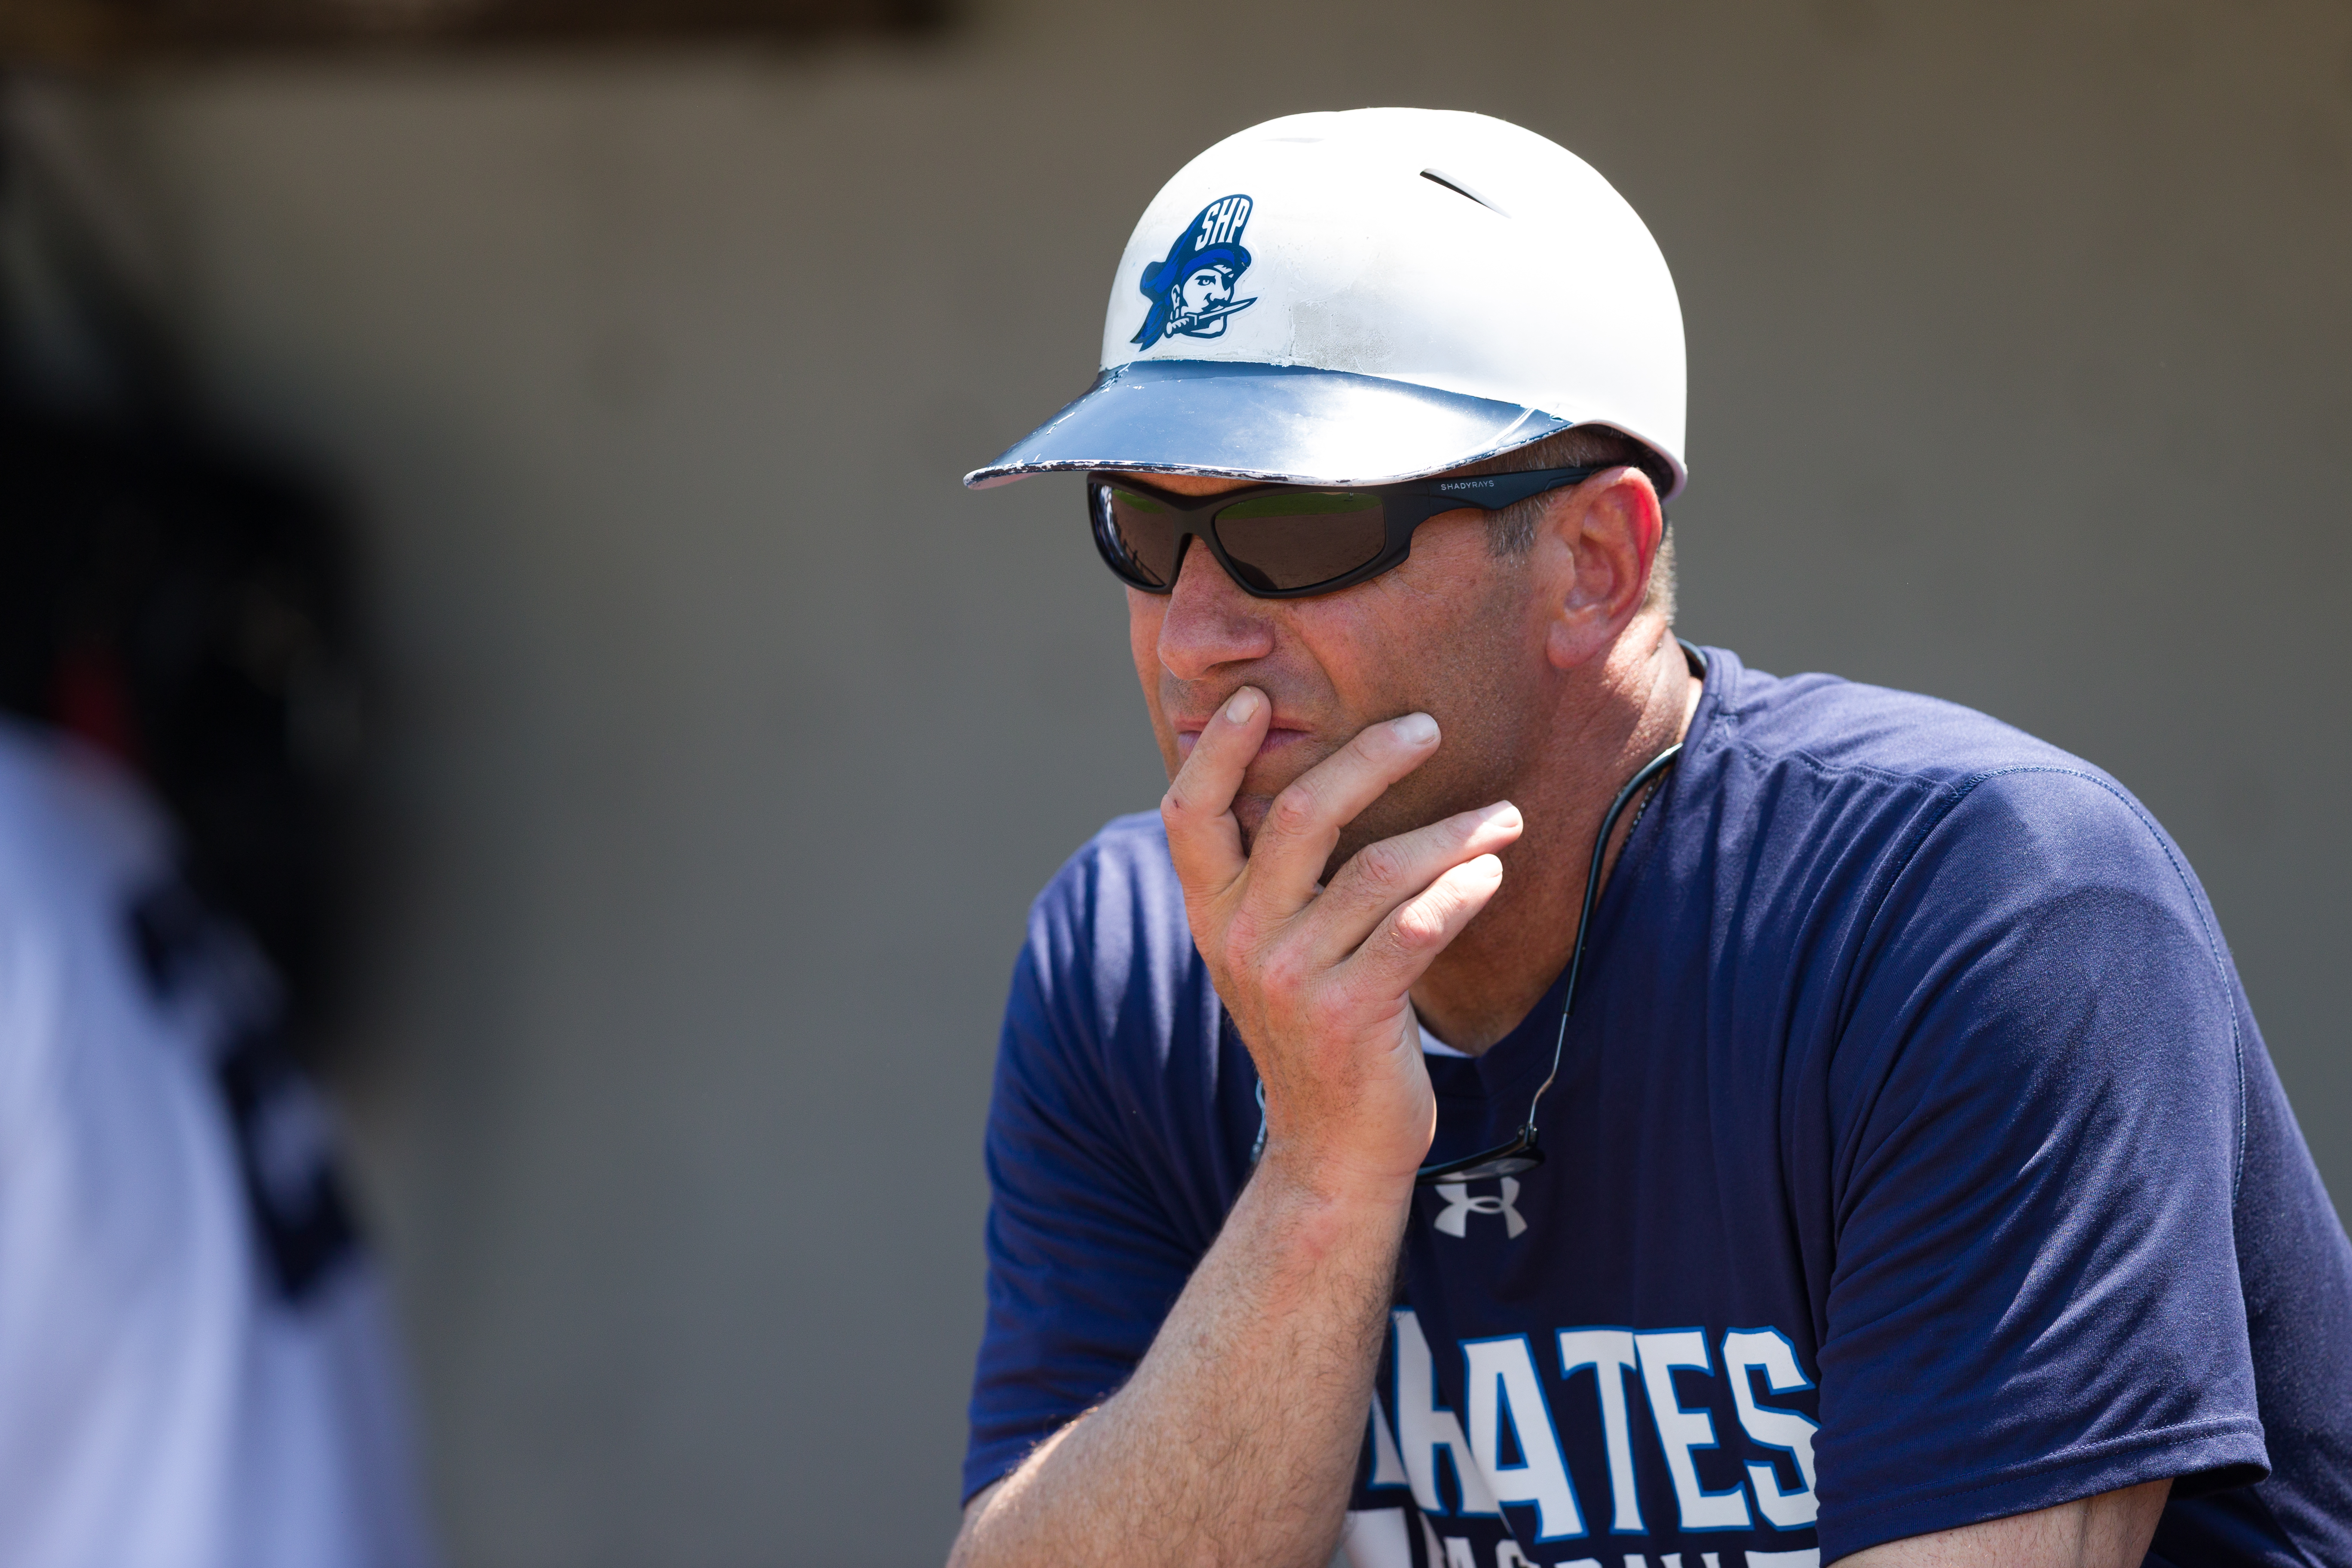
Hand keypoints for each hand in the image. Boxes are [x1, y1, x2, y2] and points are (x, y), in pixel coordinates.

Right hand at [1161, 688, 1523, 1194]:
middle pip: (1297, 816)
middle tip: (1426, 728)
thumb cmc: (1315, 1029)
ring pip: (1377, 869)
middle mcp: (1242, 940)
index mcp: (1213, 915)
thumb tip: (1309, 778)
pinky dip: (1462, 891)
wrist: (1331, 1149)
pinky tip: (1493, 873)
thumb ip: (1272, 879)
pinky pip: (1416, 929)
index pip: (1189, 814)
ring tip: (1503, 816)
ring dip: (1451, 832)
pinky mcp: (1350, 1015)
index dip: (1220, 752)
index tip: (1257, 698)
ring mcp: (1292, 979)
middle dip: (1368, 759)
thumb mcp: (1269, 952)